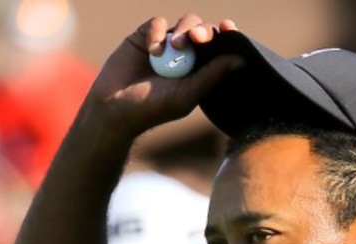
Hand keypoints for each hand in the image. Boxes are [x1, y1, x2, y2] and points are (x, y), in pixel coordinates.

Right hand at [86, 14, 242, 140]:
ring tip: (175, 47)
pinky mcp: (145, 36)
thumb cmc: (152, 108)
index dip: (227, 36)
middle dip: (203, 31)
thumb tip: (241, 59)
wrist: (114, 108)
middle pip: (204, 30)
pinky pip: (158, 23)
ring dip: (184, 30)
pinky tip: (153, 51)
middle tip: (196, 39)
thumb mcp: (187, 95)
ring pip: (185, 22)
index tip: (229, 28)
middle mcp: (185, 56)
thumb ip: (212, 76)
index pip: (219, 48)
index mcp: (199, 70)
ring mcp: (166, 44)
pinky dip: (158, 33)